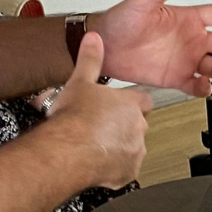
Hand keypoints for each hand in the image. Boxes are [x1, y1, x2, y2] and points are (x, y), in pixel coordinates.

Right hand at [43, 32, 150, 188]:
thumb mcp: (79, 81)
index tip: (119, 104)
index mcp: (131, 104)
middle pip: (137, 125)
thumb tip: (93, 39)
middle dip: (121, 126)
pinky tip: (95, 161)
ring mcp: (135, 151)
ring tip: (94, 144)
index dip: (131, 102)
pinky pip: (124, 169)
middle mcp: (138, 128)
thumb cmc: (75, 119)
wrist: (69, 150)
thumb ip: (89, 59)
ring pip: (131, 147)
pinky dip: (113, 167)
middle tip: (99, 126)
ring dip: (118, 146)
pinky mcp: (128, 172)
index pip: (143, 100)